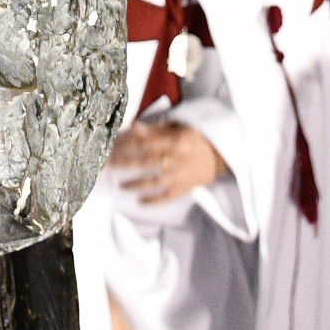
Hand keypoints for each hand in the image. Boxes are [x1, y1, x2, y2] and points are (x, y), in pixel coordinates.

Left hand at [110, 119, 228, 205]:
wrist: (223, 155)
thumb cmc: (197, 137)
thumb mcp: (180, 126)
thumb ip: (157, 128)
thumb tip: (134, 127)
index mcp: (176, 140)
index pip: (147, 142)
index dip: (128, 143)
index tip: (112, 144)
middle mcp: (178, 158)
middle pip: (146, 161)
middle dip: (125, 163)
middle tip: (107, 165)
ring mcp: (181, 175)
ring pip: (154, 181)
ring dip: (135, 184)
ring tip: (119, 186)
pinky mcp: (185, 188)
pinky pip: (167, 197)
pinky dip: (154, 200)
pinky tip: (139, 202)